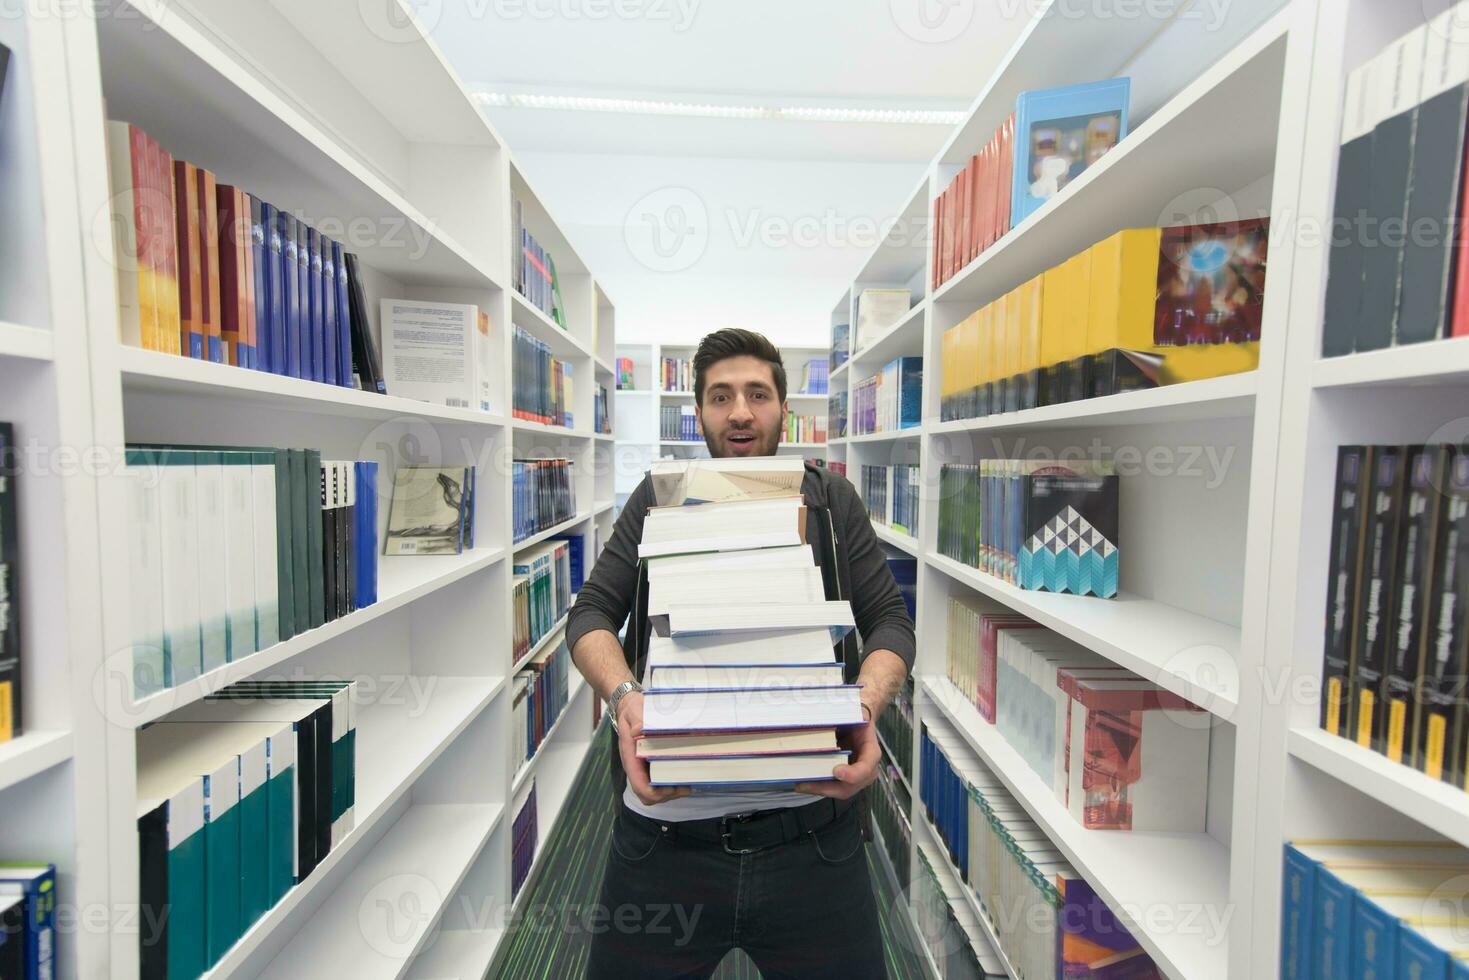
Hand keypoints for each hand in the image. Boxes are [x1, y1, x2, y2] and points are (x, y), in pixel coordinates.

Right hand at [617, 691, 692, 806]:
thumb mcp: (635, 710)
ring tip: (688, 783)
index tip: (671, 787)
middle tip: (685, 786)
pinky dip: (671, 785)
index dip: (655, 792)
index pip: (638, 785)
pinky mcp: (650, 765)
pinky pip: (658, 783)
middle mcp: (635, 767)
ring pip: (654, 792)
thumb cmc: (634, 710)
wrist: (630, 707)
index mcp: (630, 757)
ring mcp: (642, 768)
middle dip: (666, 795)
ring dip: (670, 792)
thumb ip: (637, 720)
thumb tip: (638, 730)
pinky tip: (684, 775)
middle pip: (647, 795)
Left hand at [794, 702, 877, 798]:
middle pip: (850, 787)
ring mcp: (856, 777)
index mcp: (871, 751)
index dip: (853, 773)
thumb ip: (841, 719)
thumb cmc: (856, 717)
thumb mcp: (852, 714)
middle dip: (827, 788)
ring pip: (840, 791)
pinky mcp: (845, 778)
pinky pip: (833, 787)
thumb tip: (816, 720)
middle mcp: (866, 769)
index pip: (866, 767)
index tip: (837, 771)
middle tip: (806, 783)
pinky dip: (818, 787)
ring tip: (800, 784)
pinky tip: (804, 782)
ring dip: (819, 789)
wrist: (860, 720)